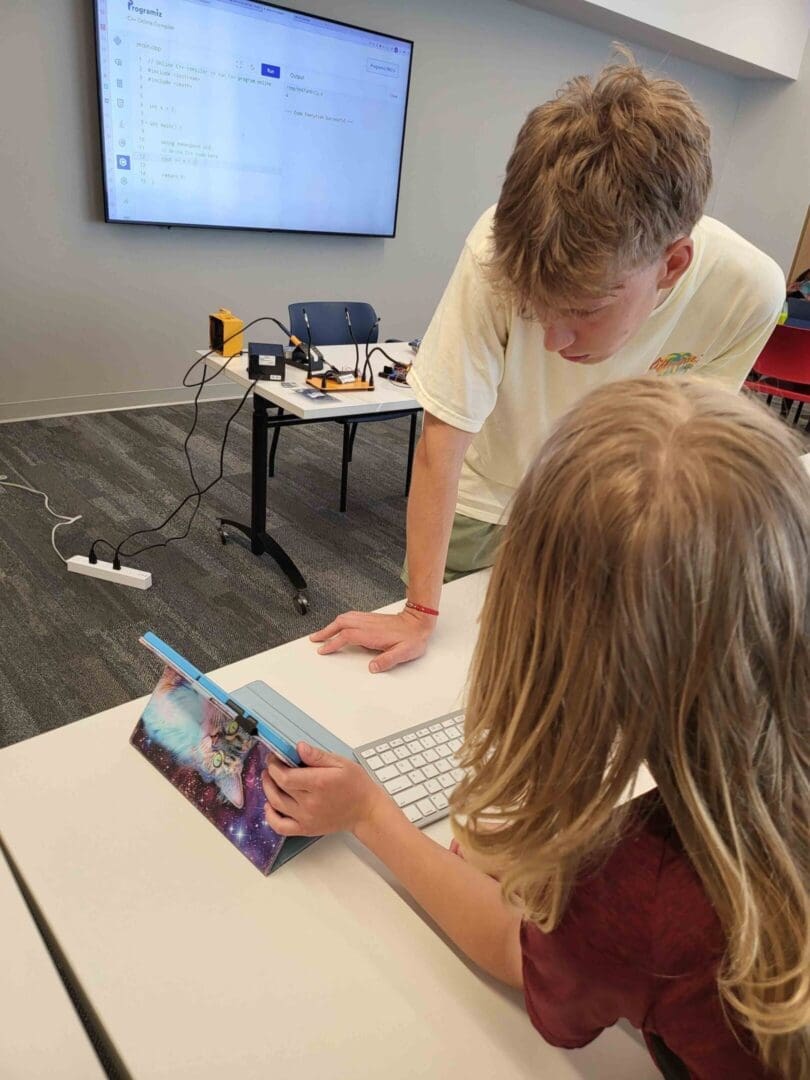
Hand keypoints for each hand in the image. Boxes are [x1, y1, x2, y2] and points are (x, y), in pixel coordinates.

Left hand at [261, 742, 388, 836]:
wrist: (365, 811)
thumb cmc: (356, 785)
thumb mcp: (341, 763)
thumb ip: (318, 756)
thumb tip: (299, 747)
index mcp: (319, 784)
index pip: (285, 777)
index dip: (274, 766)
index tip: (274, 758)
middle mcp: (310, 803)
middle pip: (278, 789)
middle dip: (271, 774)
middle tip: (272, 765)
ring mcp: (307, 818)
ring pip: (276, 805)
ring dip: (268, 790)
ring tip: (269, 779)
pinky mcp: (306, 829)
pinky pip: (281, 827)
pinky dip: (270, 817)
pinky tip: (270, 805)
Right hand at [309, 608, 435, 672]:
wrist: (419, 621)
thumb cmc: (413, 637)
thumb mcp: (404, 653)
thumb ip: (388, 660)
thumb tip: (372, 667)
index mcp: (372, 633)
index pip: (347, 636)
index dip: (333, 643)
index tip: (323, 650)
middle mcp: (368, 624)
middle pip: (341, 624)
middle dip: (325, 631)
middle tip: (315, 639)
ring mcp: (369, 619)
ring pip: (345, 618)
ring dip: (331, 625)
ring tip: (322, 633)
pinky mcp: (371, 618)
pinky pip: (351, 617)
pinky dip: (340, 621)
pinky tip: (339, 626)